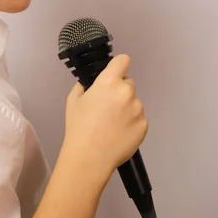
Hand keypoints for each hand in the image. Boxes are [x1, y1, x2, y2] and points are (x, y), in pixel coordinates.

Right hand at [63, 54, 147, 188]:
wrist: (90, 156)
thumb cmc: (79, 128)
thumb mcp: (73, 100)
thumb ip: (85, 86)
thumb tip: (92, 84)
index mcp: (108, 82)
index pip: (122, 61)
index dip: (118, 66)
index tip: (115, 73)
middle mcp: (126, 92)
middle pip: (128, 83)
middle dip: (119, 91)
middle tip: (107, 107)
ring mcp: (138, 109)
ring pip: (134, 102)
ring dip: (126, 108)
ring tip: (112, 124)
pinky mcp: (144, 125)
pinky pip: (139, 118)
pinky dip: (131, 123)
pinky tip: (118, 133)